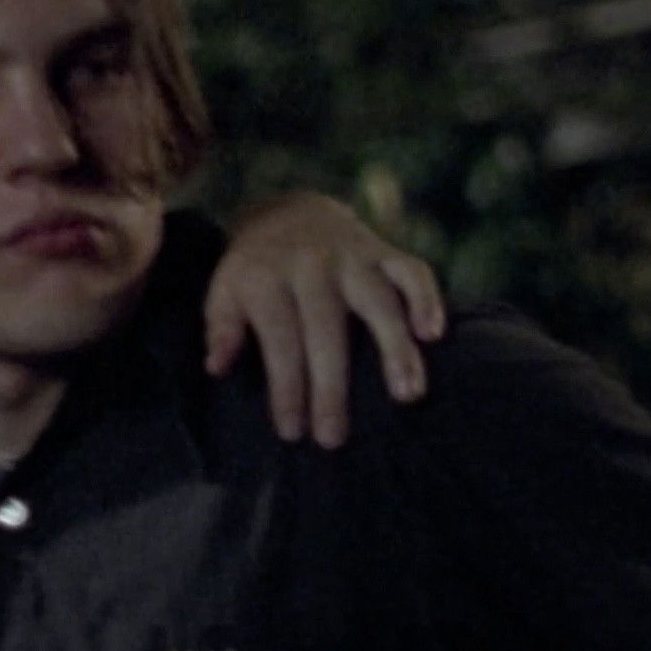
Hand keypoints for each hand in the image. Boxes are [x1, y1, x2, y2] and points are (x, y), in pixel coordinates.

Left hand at [203, 192, 444, 447]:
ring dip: (395, 348)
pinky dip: (427, 299)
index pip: (279, 338)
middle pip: (326, 331)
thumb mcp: (224, 292)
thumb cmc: (255, 273)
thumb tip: (217, 367)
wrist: (290, 213)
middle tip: (334, 438)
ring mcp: (353, 256)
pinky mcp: (386, 251)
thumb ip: (221, 328)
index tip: (292, 431)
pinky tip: (434, 335)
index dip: (286, 386)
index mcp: (266, 278)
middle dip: (331, 388)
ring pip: (379, 302)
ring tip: (407, 395)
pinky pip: (413, 271)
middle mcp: (312, 265)